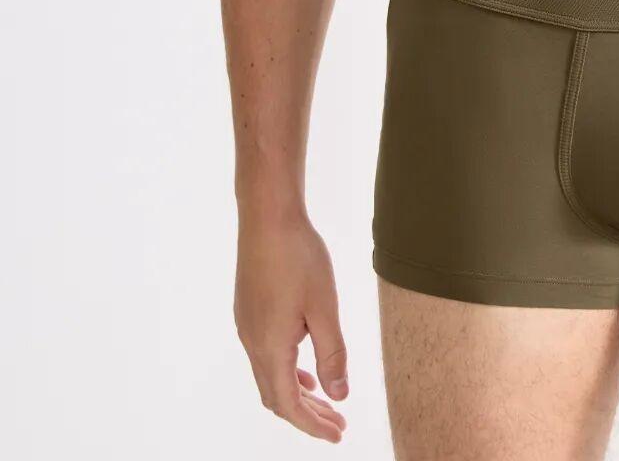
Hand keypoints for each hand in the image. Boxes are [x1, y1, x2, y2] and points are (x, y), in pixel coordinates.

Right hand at [233, 211, 348, 443]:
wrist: (267, 216)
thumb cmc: (299, 258)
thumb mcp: (324, 308)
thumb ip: (332, 354)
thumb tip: (339, 394)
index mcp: (270, 347)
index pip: (289, 404)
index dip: (313, 425)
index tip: (338, 434)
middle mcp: (252, 342)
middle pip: (276, 396)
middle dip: (307, 414)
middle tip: (337, 423)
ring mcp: (247, 326)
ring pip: (269, 375)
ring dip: (296, 392)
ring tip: (324, 400)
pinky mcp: (248, 310)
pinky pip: (265, 355)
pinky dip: (287, 369)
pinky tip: (304, 362)